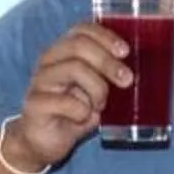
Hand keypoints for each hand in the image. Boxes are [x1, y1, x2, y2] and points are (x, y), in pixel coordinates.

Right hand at [5, 23, 131, 172]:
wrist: (43, 143)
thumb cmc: (73, 113)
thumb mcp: (97, 91)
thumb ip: (110, 77)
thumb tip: (138, 71)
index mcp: (64, 52)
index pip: (81, 30)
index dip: (105, 36)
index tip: (125, 51)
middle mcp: (49, 61)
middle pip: (78, 45)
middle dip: (107, 61)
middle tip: (126, 80)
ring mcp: (39, 81)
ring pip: (73, 68)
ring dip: (97, 88)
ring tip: (100, 105)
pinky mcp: (35, 104)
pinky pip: (65, 101)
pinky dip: (82, 110)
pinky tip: (82, 117)